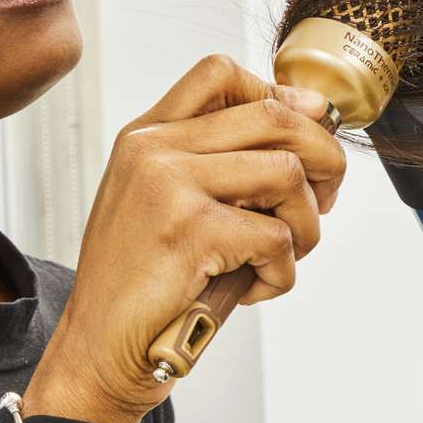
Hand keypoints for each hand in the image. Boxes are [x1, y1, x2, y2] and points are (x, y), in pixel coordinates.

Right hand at [21, 55, 345, 422]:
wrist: (99, 348)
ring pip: (288, 174)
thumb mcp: (166, 204)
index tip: (309, 130)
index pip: (221, 74)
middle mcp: (153, 149)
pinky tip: (253, 290)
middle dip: (324, 159)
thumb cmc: (145, 284)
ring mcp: (168, 184)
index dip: (281, 95)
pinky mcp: (188, 230)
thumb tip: (311, 119)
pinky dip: (281, 273)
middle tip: (323, 202)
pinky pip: (277, 236)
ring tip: (280, 257)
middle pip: (274, 115)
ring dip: (306, 226)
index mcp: (146, 136)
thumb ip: (219, 162)